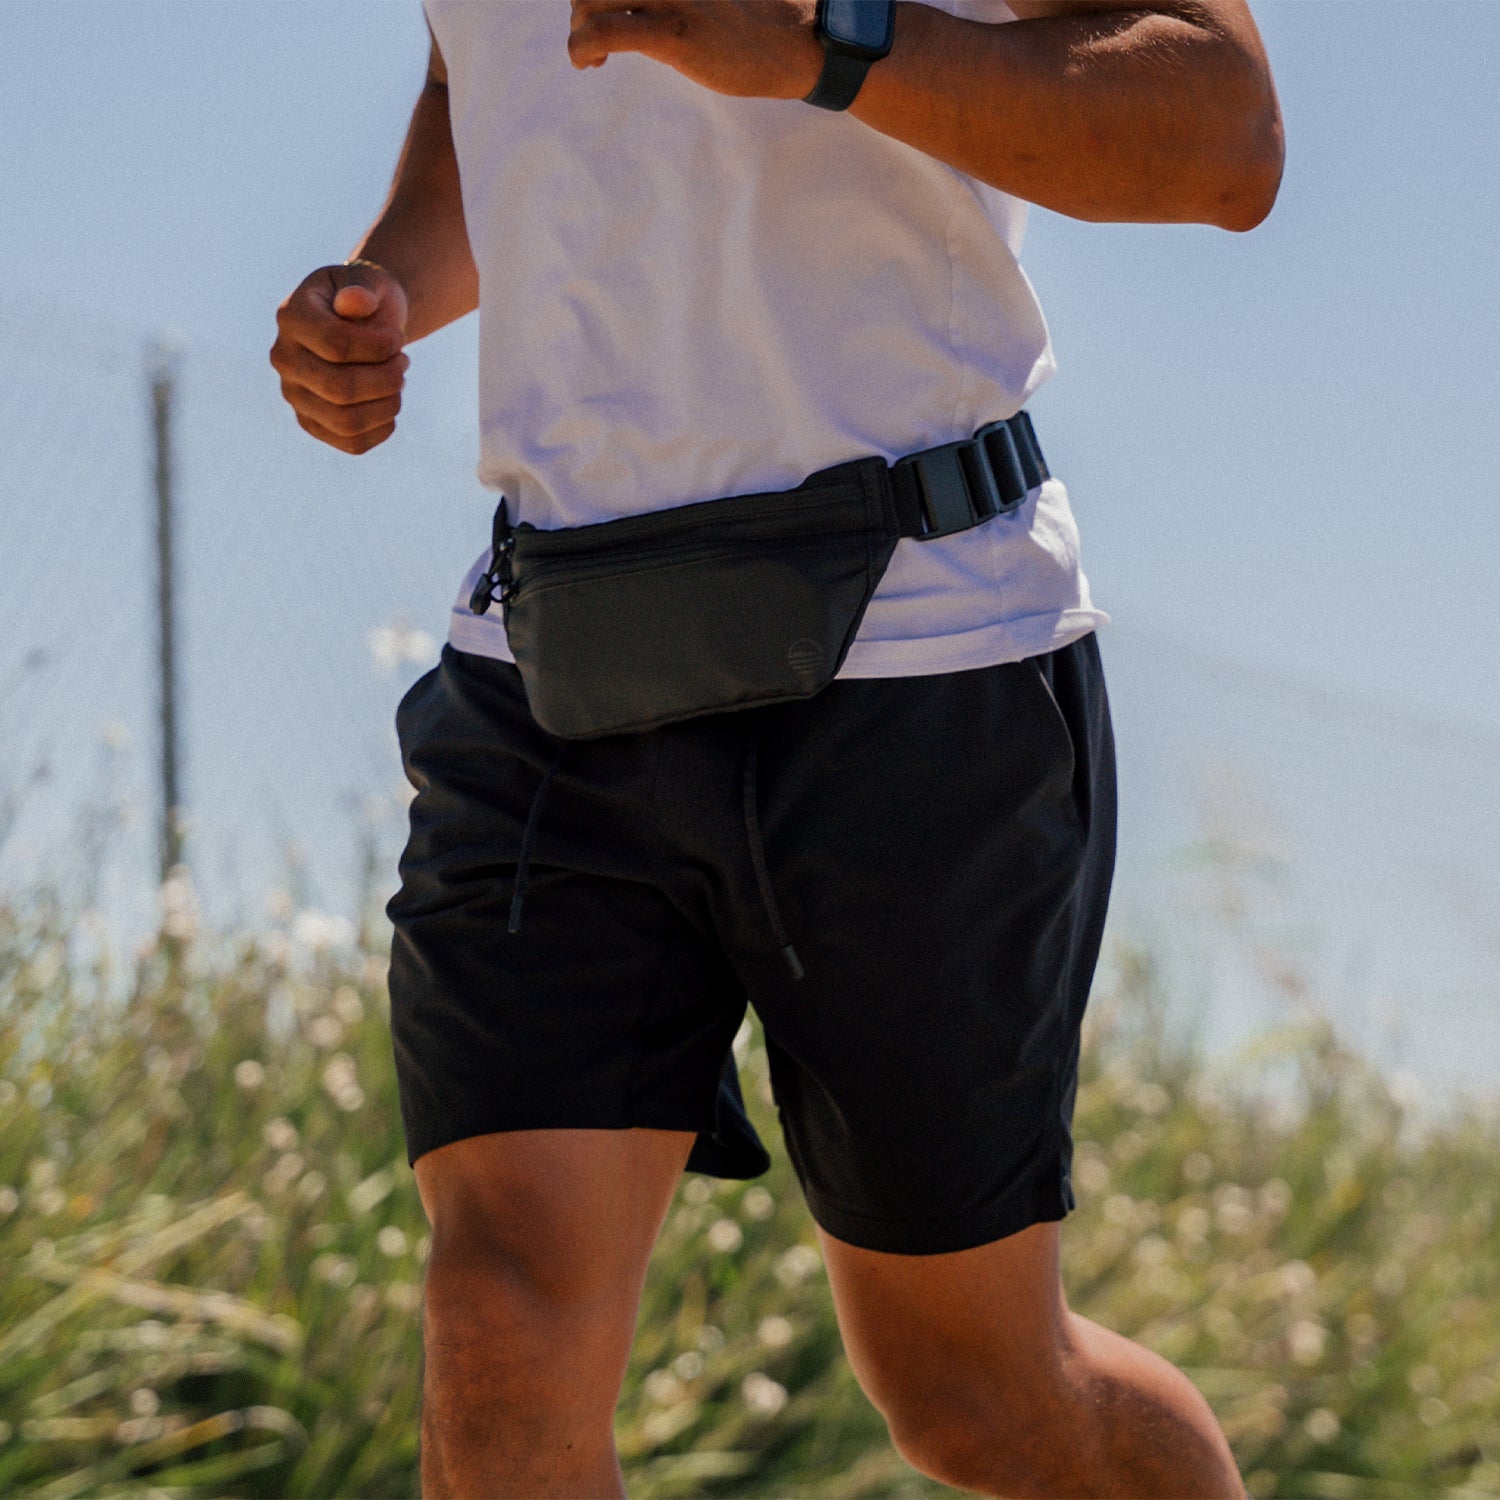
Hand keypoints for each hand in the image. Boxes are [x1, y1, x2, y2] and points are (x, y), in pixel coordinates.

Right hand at [270, 261, 410, 454]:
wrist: (362, 324)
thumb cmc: (368, 301)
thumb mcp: (369, 283)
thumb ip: (363, 289)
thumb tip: (354, 301)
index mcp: (291, 317)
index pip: (336, 345)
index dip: (379, 346)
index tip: (397, 337)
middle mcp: (284, 359)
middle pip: (340, 388)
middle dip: (388, 378)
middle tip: (404, 362)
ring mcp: (295, 395)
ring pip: (347, 421)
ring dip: (389, 404)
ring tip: (399, 381)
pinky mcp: (312, 423)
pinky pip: (353, 443)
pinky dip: (383, 428)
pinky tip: (390, 404)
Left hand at [568, 0, 823, 99]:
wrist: (790, 45)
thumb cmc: (747, 26)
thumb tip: (636, 10)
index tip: (599, 15)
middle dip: (581, 9)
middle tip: (592, 41)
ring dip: (578, 29)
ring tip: (589, 57)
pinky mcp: (673, 31)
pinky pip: (609, 30)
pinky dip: (583, 46)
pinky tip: (589, 63)